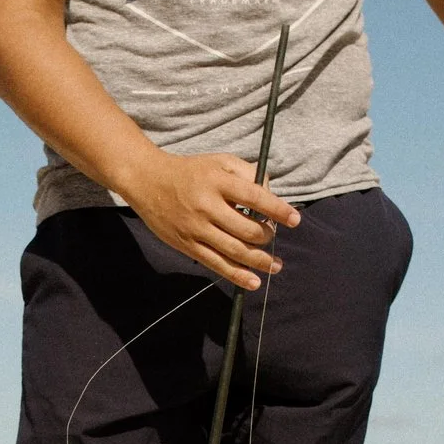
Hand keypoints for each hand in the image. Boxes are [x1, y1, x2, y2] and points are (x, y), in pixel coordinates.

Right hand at [112, 151, 299, 290]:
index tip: (295, 219)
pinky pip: (216, 264)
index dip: (278, 210)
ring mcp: (196, 228)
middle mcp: (207, 206)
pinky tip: (253, 281)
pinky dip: (237, 275)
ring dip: (259, 260)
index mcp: (218, 182)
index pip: (255, 198)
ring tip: (276, 265)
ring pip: (235, 250)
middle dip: (267, 235)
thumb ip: (248, 173)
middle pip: (247, 229)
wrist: (148, 181)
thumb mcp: (220, 161)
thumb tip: (272, 195)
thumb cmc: (191, 171)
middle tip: (272, 234)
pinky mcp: (187, 245)